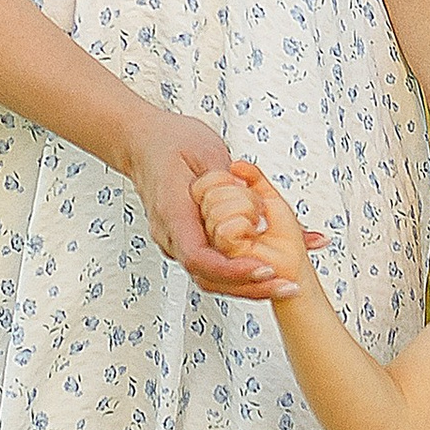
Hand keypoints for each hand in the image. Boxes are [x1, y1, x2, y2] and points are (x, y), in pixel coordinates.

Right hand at [127, 114, 311, 299]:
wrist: (142, 143)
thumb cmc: (169, 142)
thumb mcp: (205, 151)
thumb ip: (229, 180)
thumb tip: (251, 198)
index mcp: (173, 212)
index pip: (199, 256)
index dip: (232, 269)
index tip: (263, 269)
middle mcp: (171, 235)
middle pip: (208, 277)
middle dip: (250, 287)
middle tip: (288, 286)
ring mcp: (177, 242)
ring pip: (212, 277)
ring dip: (249, 285)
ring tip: (285, 285)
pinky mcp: (188, 241)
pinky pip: (214, 266)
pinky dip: (241, 272)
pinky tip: (269, 273)